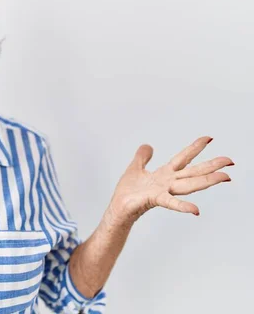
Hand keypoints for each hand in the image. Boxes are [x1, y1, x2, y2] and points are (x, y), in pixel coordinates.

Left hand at [107, 136, 233, 226]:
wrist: (119, 207)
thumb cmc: (128, 191)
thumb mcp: (135, 168)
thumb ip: (142, 157)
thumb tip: (148, 146)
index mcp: (164, 173)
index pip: (183, 158)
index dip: (195, 148)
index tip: (209, 138)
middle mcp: (168, 182)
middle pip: (194, 171)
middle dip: (212, 166)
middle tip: (230, 161)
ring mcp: (164, 191)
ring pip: (190, 185)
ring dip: (207, 181)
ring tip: (224, 177)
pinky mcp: (155, 199)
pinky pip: (171, 203)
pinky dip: (183, 206)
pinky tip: (196, 210)